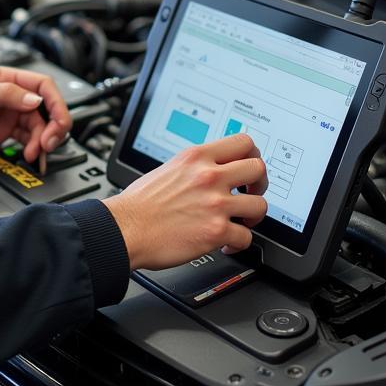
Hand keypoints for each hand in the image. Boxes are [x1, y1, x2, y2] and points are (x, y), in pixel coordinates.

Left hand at [0, 67, 71, 162]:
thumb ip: (6, 94)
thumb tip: (34, 99)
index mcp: (10, 79)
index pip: (44, 86)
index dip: (56, 103)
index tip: (58, 122)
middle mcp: (15, 96)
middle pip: (47, 109)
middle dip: (54, 127)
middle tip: (47, 143)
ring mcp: (11, 115)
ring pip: (40, 127)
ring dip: (43, 141)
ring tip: (35, 154)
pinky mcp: (5, 132)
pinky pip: (29, 140)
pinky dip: (34, 149)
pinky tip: (32, 156)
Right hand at [103, 133, 267, 270]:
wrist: (125, 228)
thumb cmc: (139, 203)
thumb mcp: (169, 168)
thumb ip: (194, 167)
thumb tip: (211, 169)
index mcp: (196, 157)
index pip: (243, 142)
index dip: (253, 155)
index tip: (248, 168)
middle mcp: (209, 176)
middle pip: (258, 169)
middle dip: (259, 184)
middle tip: (250, 194)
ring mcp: (215, 204)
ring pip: (260, 205)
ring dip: (252, 217)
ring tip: (241, 222)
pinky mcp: (216, 232)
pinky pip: (246, 238)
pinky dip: (239, 244)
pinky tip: (226, 243)